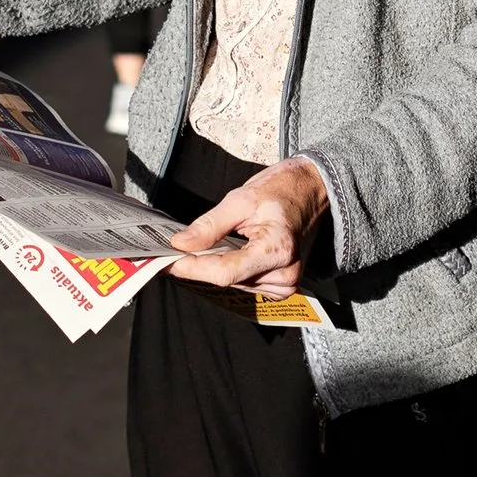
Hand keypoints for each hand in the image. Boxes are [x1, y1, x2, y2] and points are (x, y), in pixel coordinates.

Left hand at [169, 158, 329, 294]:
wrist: (312, 191)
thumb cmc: (281, 190)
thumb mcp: (241, 199)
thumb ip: (209, 225)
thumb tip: (179, 244)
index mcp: (278, 249)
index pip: (223, 272)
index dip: (190, 267)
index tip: (163, 259)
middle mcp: (285, 274)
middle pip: (226, 279)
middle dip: (198, 265)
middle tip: (175, 249)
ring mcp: (285, 284)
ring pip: (232, 284)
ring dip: (215, 267)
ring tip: (211, 242)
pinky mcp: (282, 286)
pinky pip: (244, 283)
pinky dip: (230, 270)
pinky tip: (230, 251)